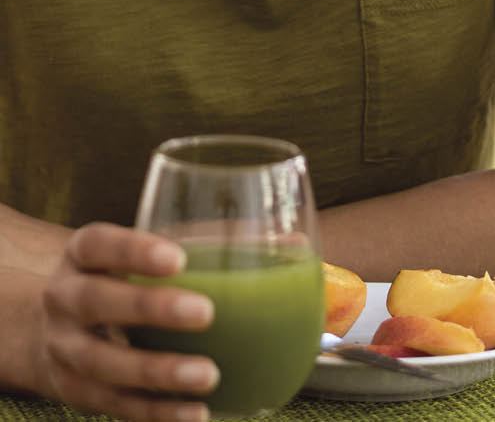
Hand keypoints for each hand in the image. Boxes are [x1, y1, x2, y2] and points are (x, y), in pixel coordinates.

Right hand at [35, 222, 218, 421]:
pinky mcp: (74, 391)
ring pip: (102, 363)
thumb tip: (284, 244)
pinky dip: (156, 412)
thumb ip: (196, 244)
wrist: (56, 326)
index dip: (133, 251)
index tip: (178, 258)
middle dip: (148, 308)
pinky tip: (195, 412)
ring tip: (208, 374)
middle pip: (94, 301)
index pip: (97, 244)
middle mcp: (62, 299)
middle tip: (204, 313)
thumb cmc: (120, 278)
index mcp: (80, 255)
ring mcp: (62, 349)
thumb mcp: (137, 255)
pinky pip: (114, 405)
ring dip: (157, 371)